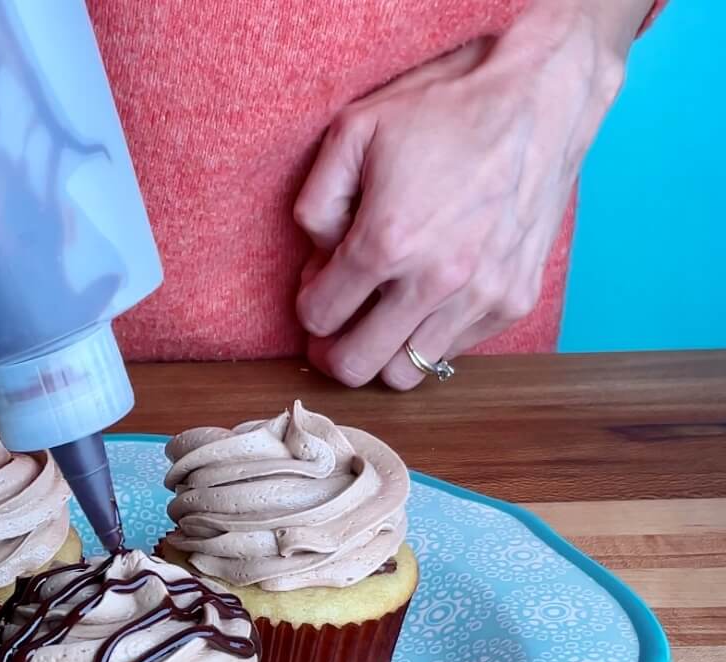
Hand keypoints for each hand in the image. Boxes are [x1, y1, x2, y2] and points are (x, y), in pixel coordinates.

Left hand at [295, 0, 651, 389]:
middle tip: (337, 326)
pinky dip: (431, 335)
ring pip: (404, 373)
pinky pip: (453, 352)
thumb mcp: (354, 132)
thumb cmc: (445, 109)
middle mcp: (434, 281)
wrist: (543, 96)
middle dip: (334, 351)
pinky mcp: (513, 302)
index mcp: (387, 242)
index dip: (309, 303)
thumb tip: (318, 259)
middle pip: (355, 367)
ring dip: (384, 351)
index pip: (318, 318)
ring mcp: (479, 297)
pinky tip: (431, 296)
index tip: (321, 284)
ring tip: (384, 313)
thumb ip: (316, 202)